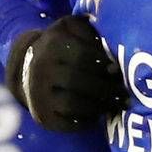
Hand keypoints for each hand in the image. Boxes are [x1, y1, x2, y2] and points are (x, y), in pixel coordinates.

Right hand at [5, 14, 127, 131]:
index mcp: (52, 46)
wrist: (27, 67)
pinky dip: (87, 120)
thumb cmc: (61, 47)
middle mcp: (41, 70)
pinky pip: (67, 123)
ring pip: (72, 103)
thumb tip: (114, 39)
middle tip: (125, 95)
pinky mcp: (43, 116)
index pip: (81, 56)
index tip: (117, 70)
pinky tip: (99, 115)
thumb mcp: (70, 29)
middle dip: (105, 89)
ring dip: (99, 106)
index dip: (102, 64)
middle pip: (77, 81)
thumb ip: (90, 30)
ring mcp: (39, 95)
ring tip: (117, 106)